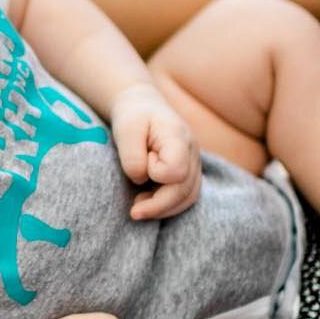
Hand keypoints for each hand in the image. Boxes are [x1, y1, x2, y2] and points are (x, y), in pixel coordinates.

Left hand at [109, 84, 200, 219]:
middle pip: (185, 189)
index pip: (177, 169)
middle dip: (158, 205)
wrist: (143, 106)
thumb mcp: (125, 129)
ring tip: (138, 210)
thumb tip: (141, 180)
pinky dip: (168, 206)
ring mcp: (194, 163)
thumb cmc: (133, 116)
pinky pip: (185, 197)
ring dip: (164, 209)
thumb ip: (132, 156)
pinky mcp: (188, 173)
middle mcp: (192, 151)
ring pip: (189, 197)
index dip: (156, 172)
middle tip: (133, 212)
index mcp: (178, 137)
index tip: (143, 160)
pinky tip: (148, 204)